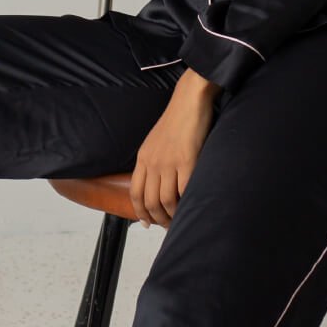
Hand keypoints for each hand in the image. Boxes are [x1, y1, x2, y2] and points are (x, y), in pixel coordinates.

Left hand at [129, 69, 220, 227]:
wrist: (189, 100)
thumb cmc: (178, 120)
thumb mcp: (155, 142)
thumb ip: (153, 161)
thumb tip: (158, 183)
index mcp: (143, 158)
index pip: (135, 193)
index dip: (140, 213)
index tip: (147, 223)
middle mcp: (152, 162)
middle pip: (149, 201)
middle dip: (158, 219)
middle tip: (168, 227)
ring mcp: (169, 162)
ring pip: (165, 201)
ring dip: (172, 216)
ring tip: (180, 221)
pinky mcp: (187, 161)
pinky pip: (184, 191)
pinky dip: (187, 203)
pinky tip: (191, 207)